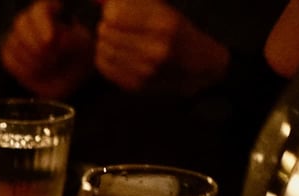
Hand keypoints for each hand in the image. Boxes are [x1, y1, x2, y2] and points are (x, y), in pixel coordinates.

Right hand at [0, 0, 95, 98]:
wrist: (69, 78)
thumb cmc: (78, 57)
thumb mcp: (84, 48)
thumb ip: (74, 40)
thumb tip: (58, 37)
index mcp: (51, 11)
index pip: (40, 10)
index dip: (42, 23)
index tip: (50, 40)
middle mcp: (31, 20)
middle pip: (21, 23)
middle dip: (35, 43)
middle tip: (51, 58)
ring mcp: (18, 36)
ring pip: (14, 42)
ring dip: (32, 59)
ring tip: (50, 66)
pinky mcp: (9, 53)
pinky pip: (9, 58)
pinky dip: (23, 69)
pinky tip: (38, 73)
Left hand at [95, 0, 229, 92]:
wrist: (198, 65)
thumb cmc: (176, 32)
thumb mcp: (161, 9)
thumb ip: (133, 2)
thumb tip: (100, 1)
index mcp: (165, 25)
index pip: (115, 16)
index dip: (109, 12)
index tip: (111, 12)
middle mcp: (156, 49)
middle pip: (107, 32)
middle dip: (105, 26)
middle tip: (109, 25)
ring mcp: (146, 70)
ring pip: (104, 50)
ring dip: (103, 41)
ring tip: (111, 38)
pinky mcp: (136, 85)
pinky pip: (104, 67)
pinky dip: (103, 57)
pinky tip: (112, 52)